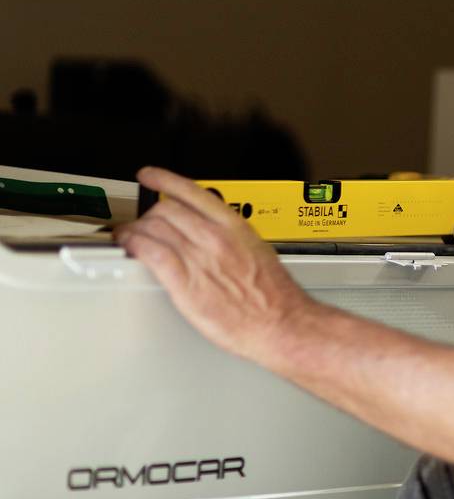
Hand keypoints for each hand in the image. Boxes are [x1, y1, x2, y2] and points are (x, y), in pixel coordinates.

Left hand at [114, 166, 316, 364]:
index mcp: (235, 227)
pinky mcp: (185, 283)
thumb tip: (216, 237)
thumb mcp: (258, 251)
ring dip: (134, 231)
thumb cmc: (274, 296)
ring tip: (127, 237)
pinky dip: (134, 246)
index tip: (150, 175)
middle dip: (147, 215)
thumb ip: (233, 240)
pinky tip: (130, 249)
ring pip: (154, 229)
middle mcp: (215, 237)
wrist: (280, 322)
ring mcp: (200, 259)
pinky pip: (151, 253)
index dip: (164, 179)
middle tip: (140, 223)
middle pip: (167, 210)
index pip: (192, 192)